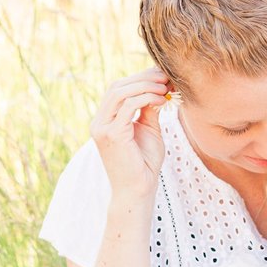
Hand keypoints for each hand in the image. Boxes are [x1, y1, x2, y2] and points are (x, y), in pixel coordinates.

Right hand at [90, 67, 170, 204]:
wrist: (138, 191)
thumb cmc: (144, 164)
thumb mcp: (149, 131)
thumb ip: (149, 110)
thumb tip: (158, 89)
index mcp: (106, 120)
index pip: (118, 89)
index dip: (140, 79)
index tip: (162, 76)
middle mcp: (99, 122)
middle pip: (117, 87)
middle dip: (143, 78)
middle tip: (166, 77)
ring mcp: (102, 128)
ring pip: (120, 93)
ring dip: (145, 86)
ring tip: (166, 87)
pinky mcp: (111, 135)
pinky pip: (127, 106)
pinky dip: (146, 98)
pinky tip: (162, 100)